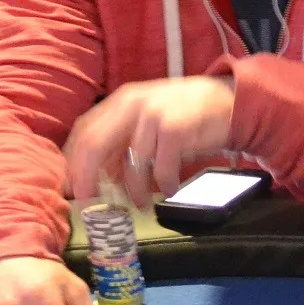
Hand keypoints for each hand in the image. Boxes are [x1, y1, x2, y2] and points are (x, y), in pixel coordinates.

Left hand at [64, 76, 235, 206]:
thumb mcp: (149, 119)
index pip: (84, 130)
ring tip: (141, 204)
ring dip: (134, 190)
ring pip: (130, 163)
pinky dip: (164, 184)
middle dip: (87, 179)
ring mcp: (154, 114)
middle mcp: (133, 103)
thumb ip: (122, 140)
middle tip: (91, 204)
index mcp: (122, 100)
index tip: (73, 188)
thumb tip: (94, 176)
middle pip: (94, 145)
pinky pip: (160, 168)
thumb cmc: (186, 115)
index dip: (73, 161)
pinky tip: (171, 190)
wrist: (230, 100)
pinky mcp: (175, 129)